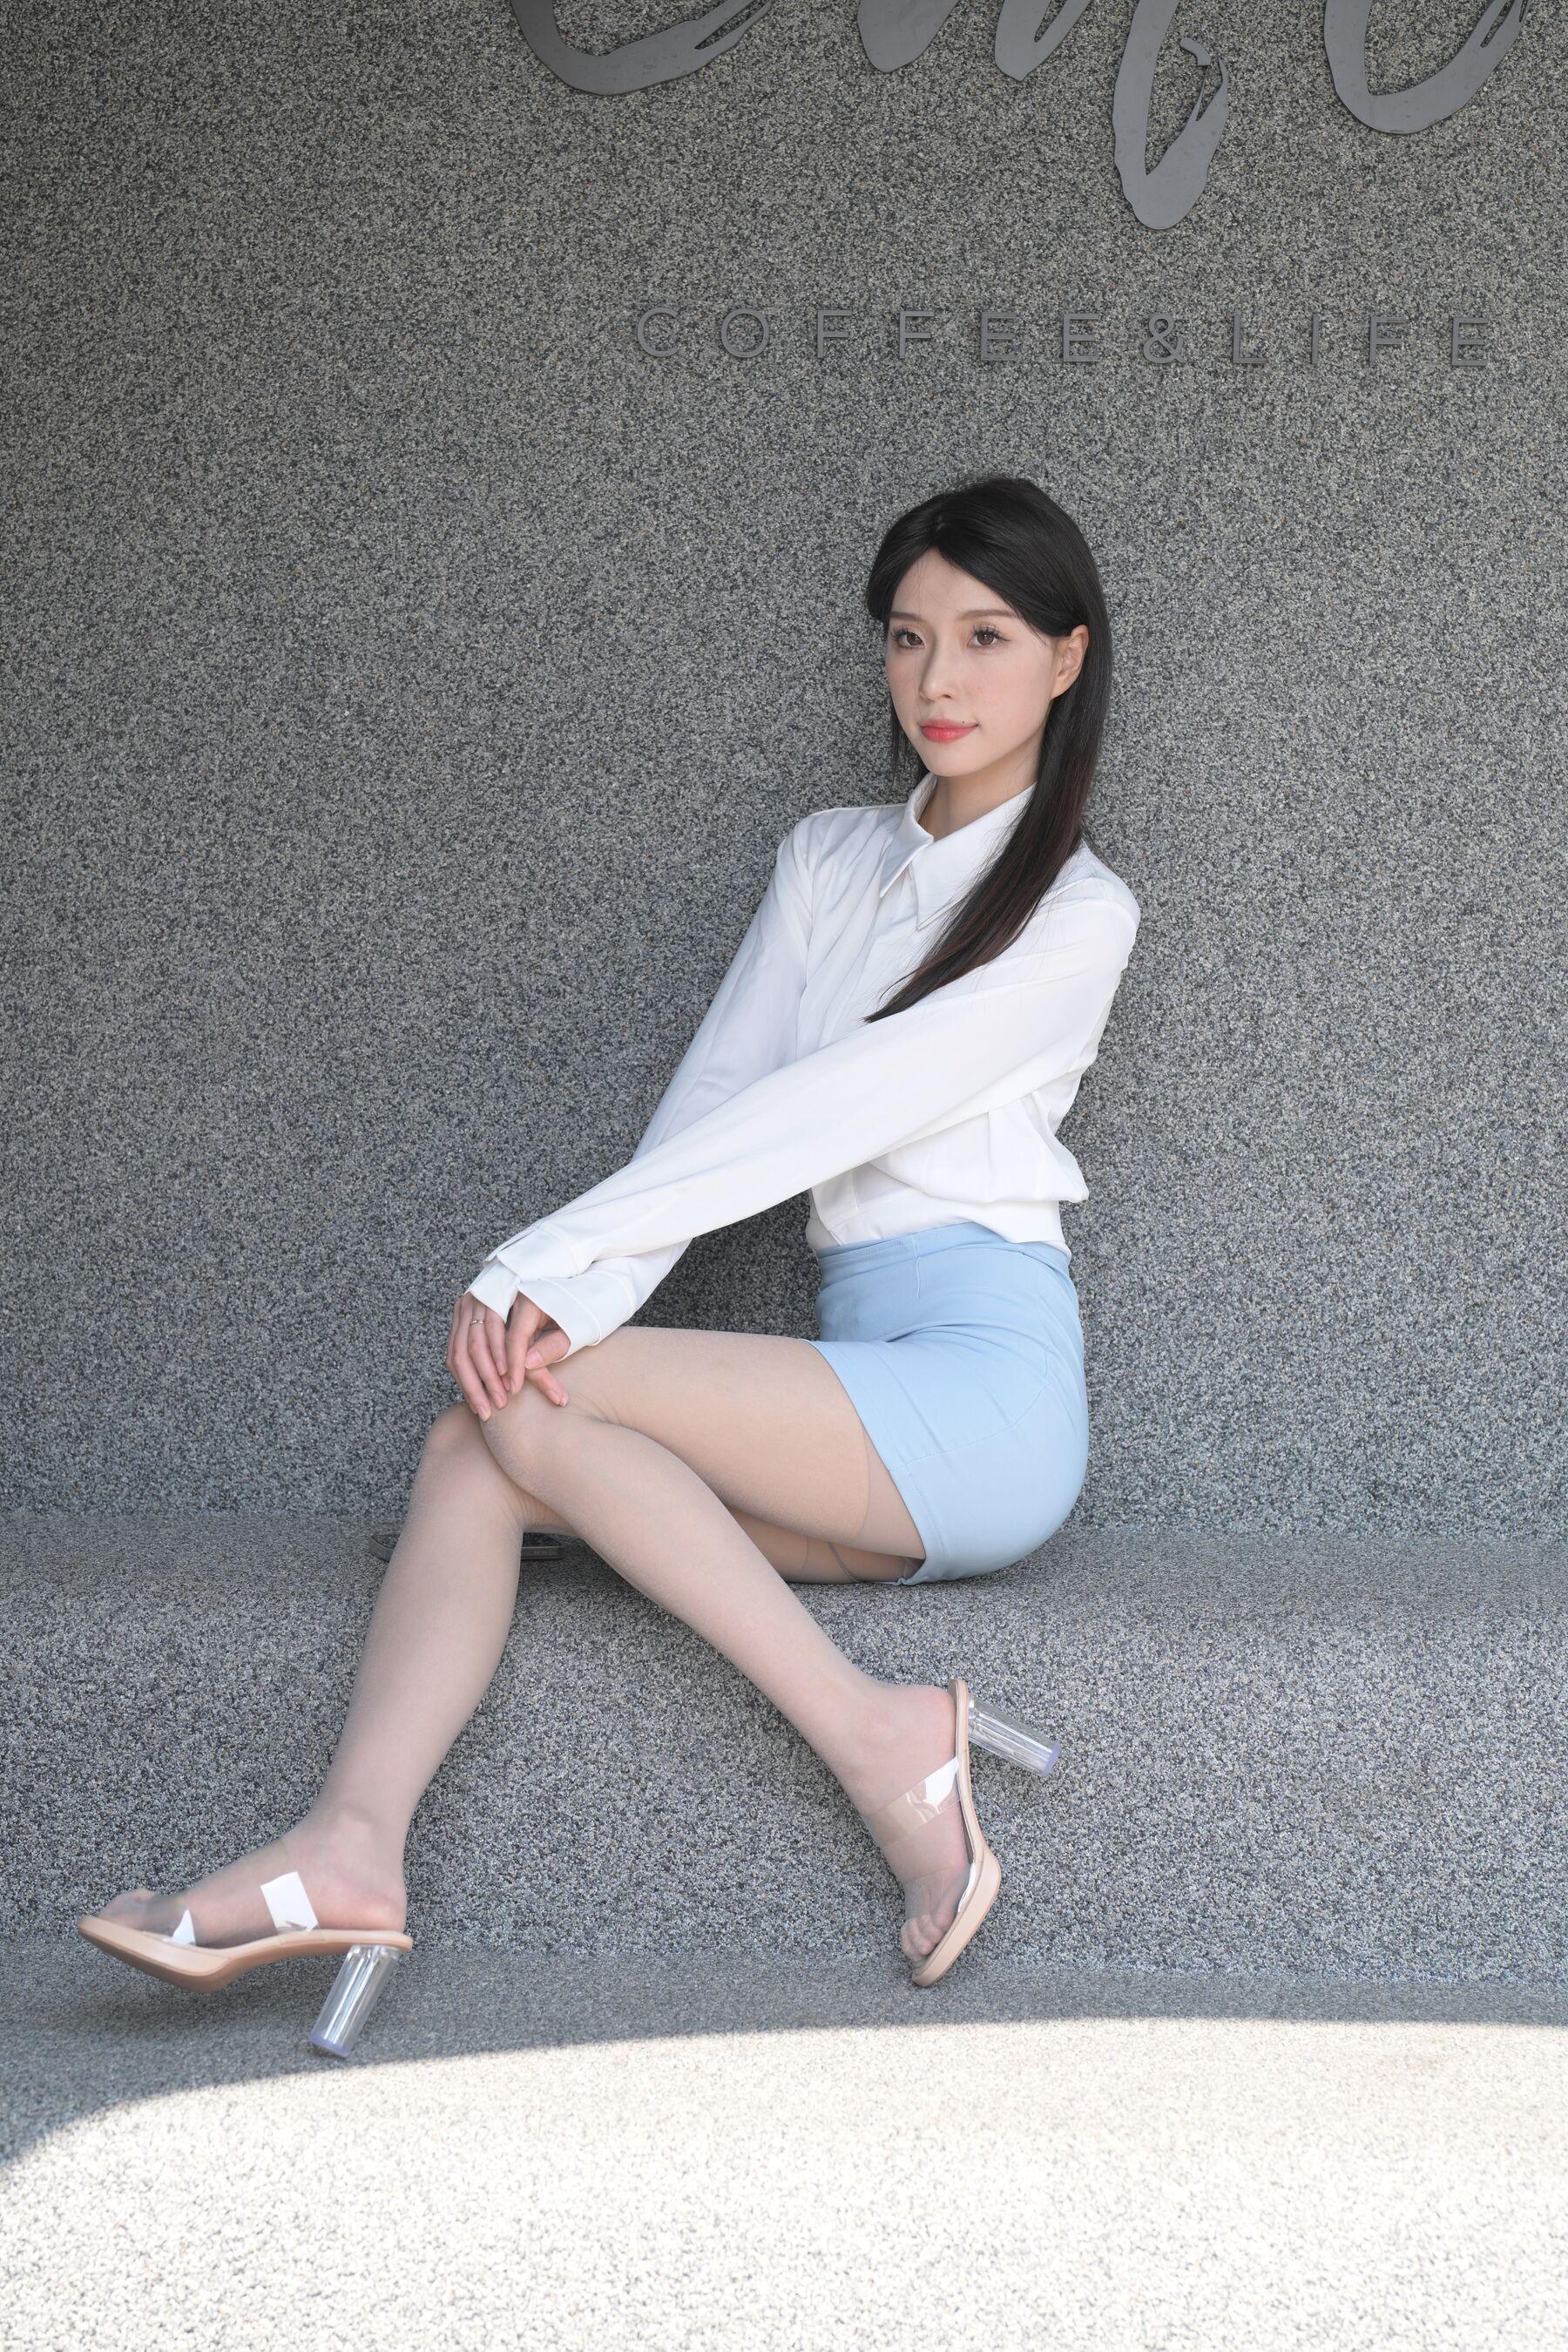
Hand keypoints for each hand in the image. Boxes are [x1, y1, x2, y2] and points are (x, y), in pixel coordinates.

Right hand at [448, 1290, 569, 1419]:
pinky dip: (463, 1374)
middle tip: (499, 1405)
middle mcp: (486, 1296)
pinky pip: (454, 1348)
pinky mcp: (463, 1313)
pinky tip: (474, 1395)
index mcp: (516, 1294)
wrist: (537, 1278)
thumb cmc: (553, 1306)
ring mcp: (470, 1303)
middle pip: (477, 1343)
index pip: (510, 1335)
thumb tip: (529, 1366)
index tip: (515, 1390)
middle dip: (487, 1379)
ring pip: (460, 1349)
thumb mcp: (563, 1324)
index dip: (512, 1365)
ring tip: (485, 1408)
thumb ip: (551, 1346)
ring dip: (471, 1382)